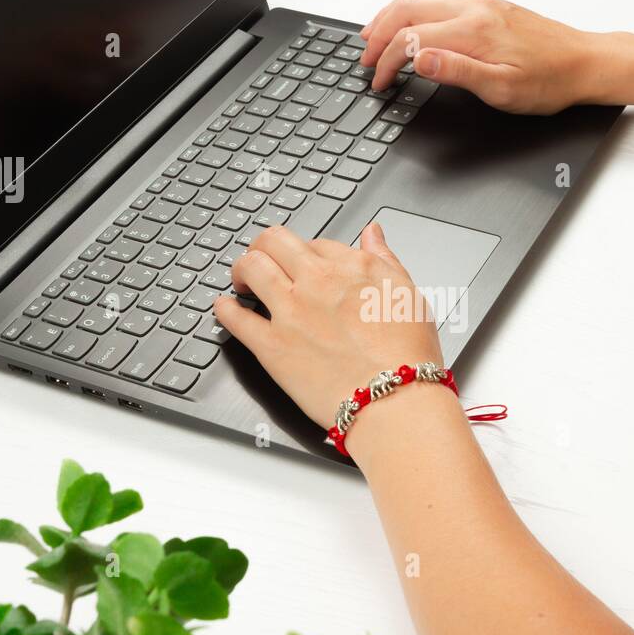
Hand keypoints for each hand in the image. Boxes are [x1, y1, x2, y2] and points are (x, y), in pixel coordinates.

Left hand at [212, 223, 443, 428]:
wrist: (395, 400)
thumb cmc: (407, 356)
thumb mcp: (408, 294)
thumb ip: (385, 259)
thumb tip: (373, 234)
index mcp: (351, 267)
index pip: (316, 243)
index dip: (307, 253)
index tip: (304, 265)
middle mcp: (317, 282)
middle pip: (274, 242)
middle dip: (264, 246)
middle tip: (263, 258)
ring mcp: (291, 312)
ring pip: (251, 268)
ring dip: (242, 269)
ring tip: (243, 280)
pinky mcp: (272, 346)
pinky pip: (236, 318)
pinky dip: (225, 310)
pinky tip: (225, 308)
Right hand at [359, 0, 608, 113]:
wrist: (583, 63)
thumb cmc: (549, 81)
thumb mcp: (502, 89)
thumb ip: (457, 72)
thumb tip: (419, 59)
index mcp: (472, 30)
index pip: (410, 40)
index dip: (385, 63)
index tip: (378, 82)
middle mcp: (473, 8)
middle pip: (406, 9)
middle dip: (378, 34)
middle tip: (364, 59)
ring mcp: (479, 2)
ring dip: (390, 13)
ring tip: (372, 34)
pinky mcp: (486, 3)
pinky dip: (411, 2)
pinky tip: (407, 15)